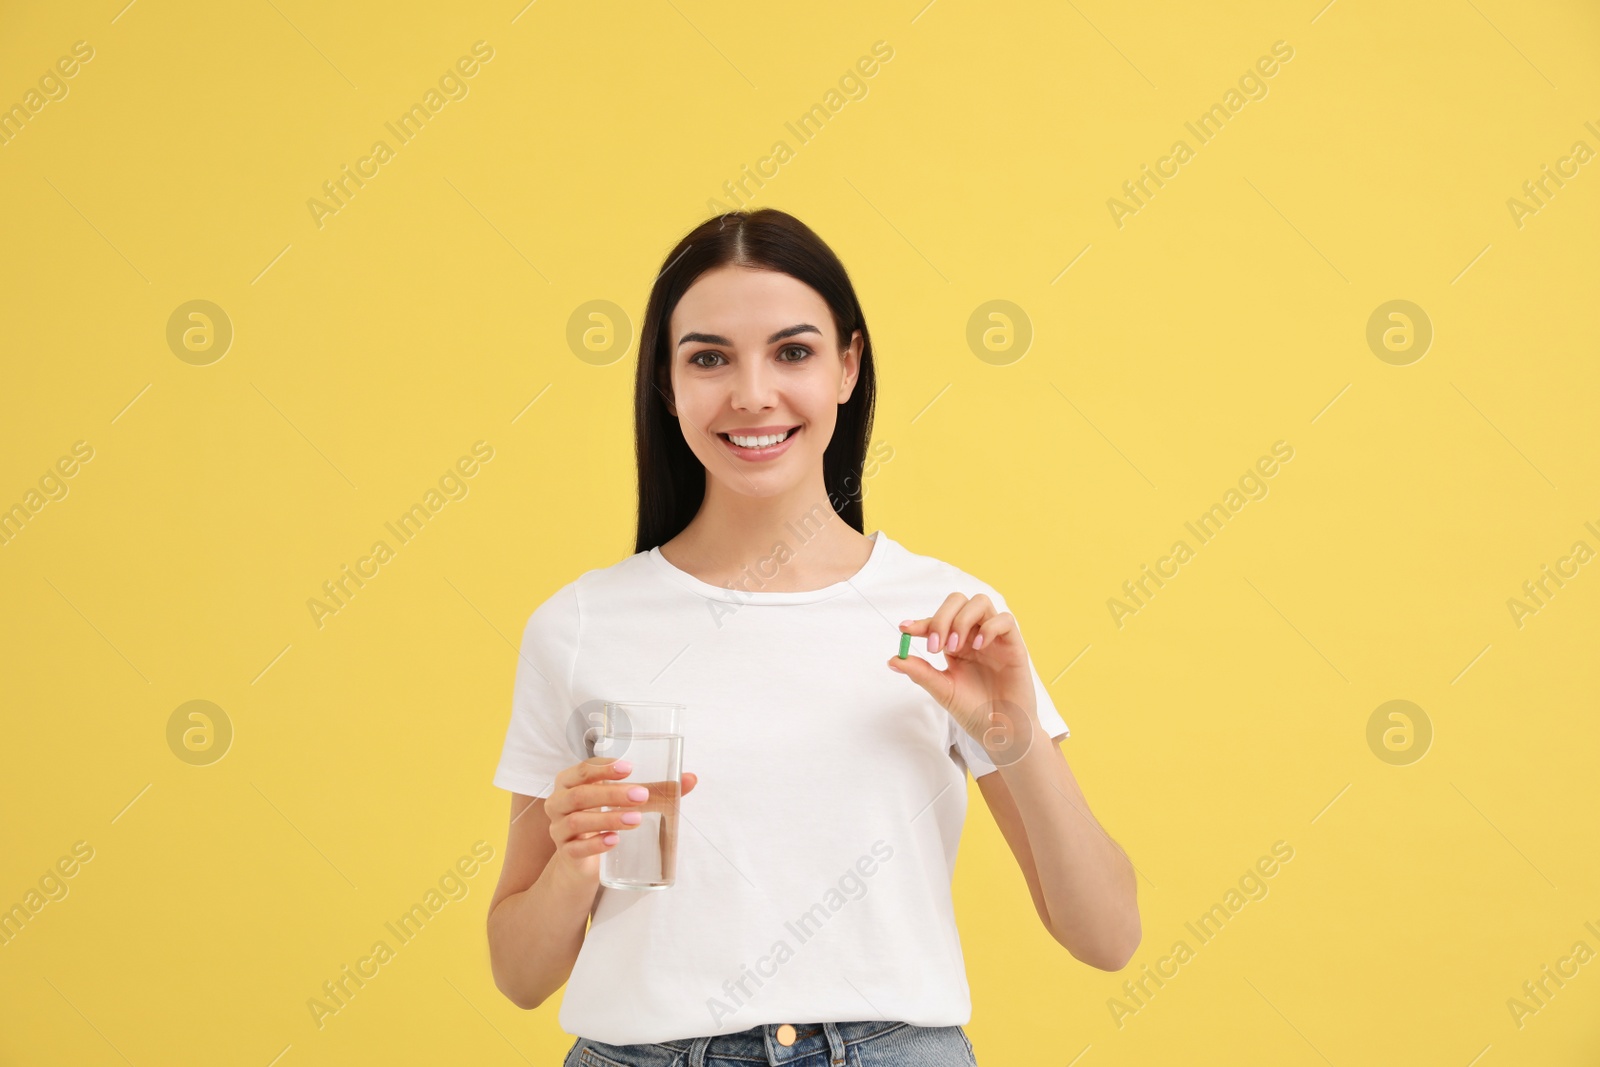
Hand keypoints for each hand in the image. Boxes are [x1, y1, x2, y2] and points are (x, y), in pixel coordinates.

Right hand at [545, 757, 697, 882]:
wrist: (581, 860)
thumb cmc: (603, 818)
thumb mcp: (624, 802)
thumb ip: (655, 790)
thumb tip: (691, 779)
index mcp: (570, 782)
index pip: (583, 770)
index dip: (604, 767)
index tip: (629, 768)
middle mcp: (559, 803)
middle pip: (580, 795)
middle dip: (611, 793)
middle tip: (641, 796)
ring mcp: (559, 829)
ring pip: (577, 821)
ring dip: (608, 818)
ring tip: (635, 819)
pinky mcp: (566, 854)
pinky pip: (576, 849)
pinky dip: (596, 844)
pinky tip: (614, 841)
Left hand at [887, 591, 1037, 753]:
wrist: (1000, 731)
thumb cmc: (974, 710)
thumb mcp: (942, 690)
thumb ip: (921, 672)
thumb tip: (892, 659)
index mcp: (956, 644)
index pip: (938, 620)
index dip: (921, 622)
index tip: (905, 629)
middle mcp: (974, 636)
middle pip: (958, 601)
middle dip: (941, 617)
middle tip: (935, 646)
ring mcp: (994, 638)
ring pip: (980, 602)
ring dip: (962, 620)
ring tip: (956, 647)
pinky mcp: (1014, 645)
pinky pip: (1005, 620)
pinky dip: (989, 627)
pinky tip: (978, 647)